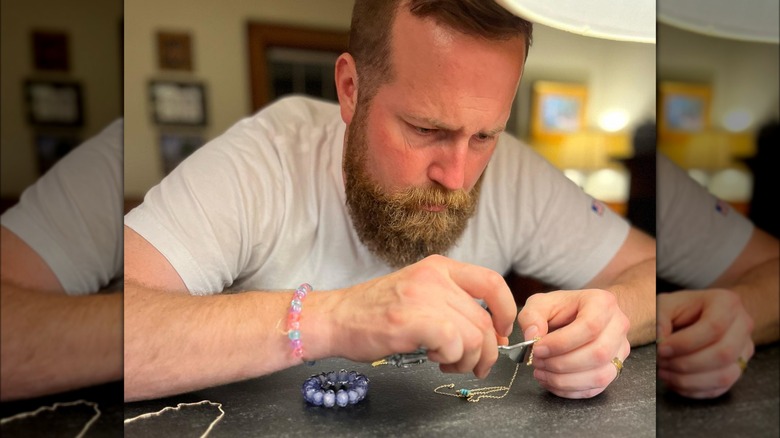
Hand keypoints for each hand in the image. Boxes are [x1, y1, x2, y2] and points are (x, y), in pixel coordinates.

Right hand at [328, 255, 515, 378]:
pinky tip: (434, 359)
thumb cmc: (375, 312)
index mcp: (438, 267)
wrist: (335, 318)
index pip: (492, 282)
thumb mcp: (418, 292)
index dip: (505, 311)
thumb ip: (452, 304)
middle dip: (487, 351)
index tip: (500, 333)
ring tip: (449, 364)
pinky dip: (451, 358)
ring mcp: (422, 297)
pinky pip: (454, 343)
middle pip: (484, 320)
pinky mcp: (411, 320)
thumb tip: (492, 333)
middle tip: (474, 366)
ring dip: (468, 360)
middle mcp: (434, 277)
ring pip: (474, 336)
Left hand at [517, 289, 629, 398]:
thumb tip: (532, 337)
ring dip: (566, 380)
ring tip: (541, 373)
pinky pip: (596, 389)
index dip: (562, 342)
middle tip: (537, 361)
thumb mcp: (541, 303)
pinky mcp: (614, 369)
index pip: (590, 326)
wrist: (580, 314)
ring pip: (600, 376)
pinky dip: (570, 390)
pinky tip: (551, 381)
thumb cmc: (561, 308)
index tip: (538, 348)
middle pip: (598, 353)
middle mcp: (618, 326)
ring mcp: (620, 350)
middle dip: (562, 363)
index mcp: (602, 303)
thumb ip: (532, 316)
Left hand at [657, 289, 754, 398]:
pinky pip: (720, 388)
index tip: (661, 349)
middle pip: (723, 354)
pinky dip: (695, 390)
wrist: (703, 313)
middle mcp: (743, 326)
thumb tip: (660, 341)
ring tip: (664, 373)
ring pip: (725, 376)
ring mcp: (744, 350)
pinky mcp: (738, 369)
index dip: (685, 343)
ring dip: (690, 380)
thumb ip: (660, 318)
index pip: (713, 327)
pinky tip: (675, 382)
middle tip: (661, 363)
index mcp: (726, 303)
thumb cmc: (683, 308)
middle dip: (686, 364)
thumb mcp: (666, 303)